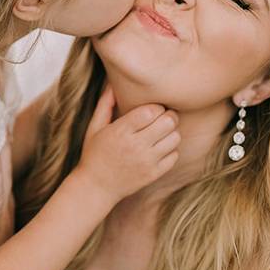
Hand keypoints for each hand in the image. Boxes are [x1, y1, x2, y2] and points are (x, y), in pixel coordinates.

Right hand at [73, 87, 179, 204]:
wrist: (96, 187)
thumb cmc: (94, 153)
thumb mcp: (94, 127)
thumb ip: (105, 104)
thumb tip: (112, 82)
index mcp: (121, 132)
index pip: (151, 111)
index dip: (155, 106)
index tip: (151, 109)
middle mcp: (136, 146)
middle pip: (168, 122)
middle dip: (168, 115)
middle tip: (162, 117)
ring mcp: (147, 162)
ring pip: (175, 138)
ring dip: (170, 132)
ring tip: (160, 132)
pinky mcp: (153, 174)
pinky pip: (174, 156)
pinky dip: (171, 149)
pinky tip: (160, 148)